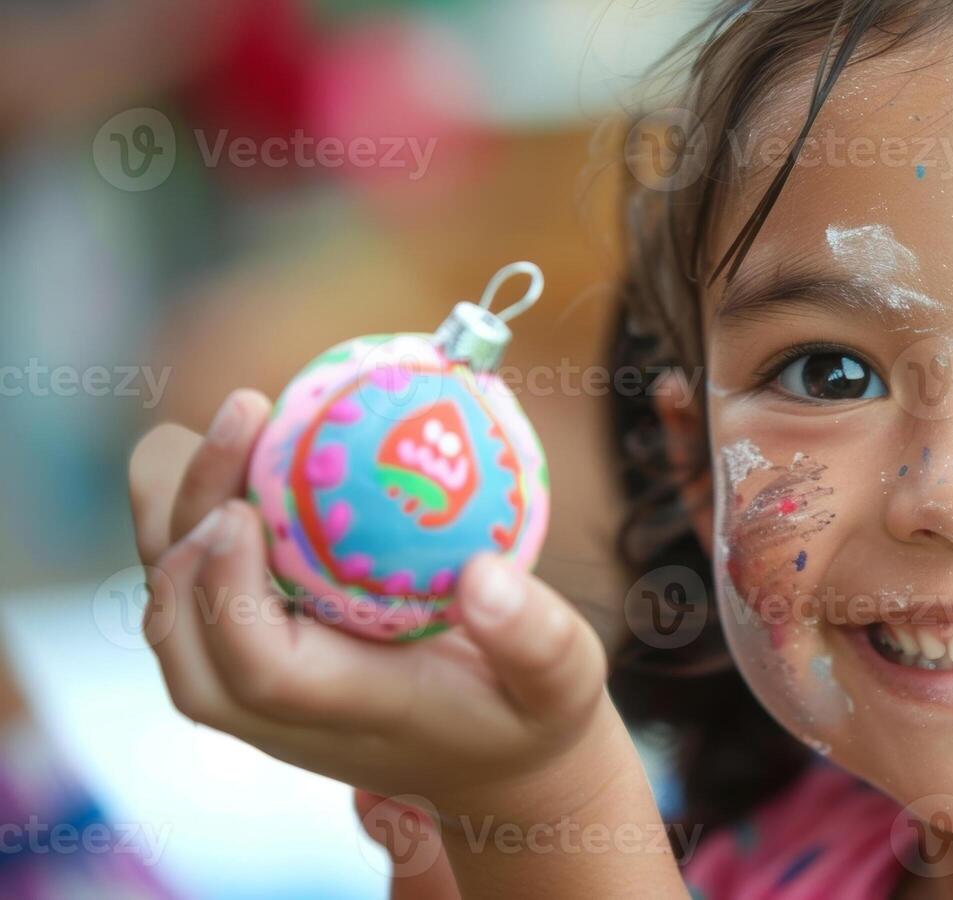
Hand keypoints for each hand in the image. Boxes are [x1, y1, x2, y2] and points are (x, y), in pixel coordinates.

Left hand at [128, 389, 615, 820]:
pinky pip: (192, 581)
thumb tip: (485, 574)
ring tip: (238, 418)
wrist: (491, 759)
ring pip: (171, 602)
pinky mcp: (244, 652)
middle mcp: (275, 711)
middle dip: (188, 519)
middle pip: (184, 629)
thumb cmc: (525, 712)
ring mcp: (249, 686)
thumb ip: (536, 638)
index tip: (247, 508)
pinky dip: (193, 510)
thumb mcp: (561, 680)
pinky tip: (244, 446)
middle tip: (247, 414)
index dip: (230, 591)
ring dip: (178, 506)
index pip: (254, 669)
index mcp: (348, 711)